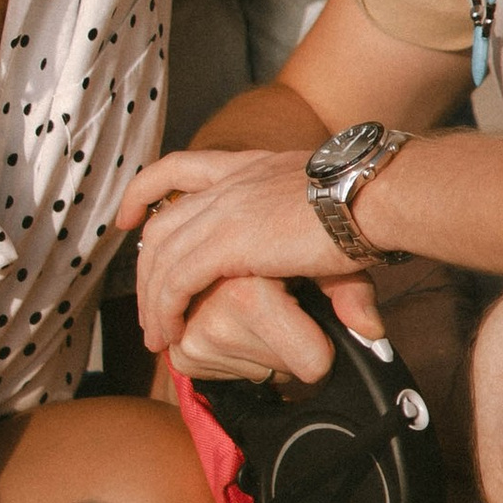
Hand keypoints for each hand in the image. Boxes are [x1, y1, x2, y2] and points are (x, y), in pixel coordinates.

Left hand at [121, 148, 390, 373]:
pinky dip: (166, 309)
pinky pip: (177, 281)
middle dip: (146, 267)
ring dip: (152, 299)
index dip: (144, 191)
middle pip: (161, 223)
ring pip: (162, 256)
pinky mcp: (226, 242)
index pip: (177, 168)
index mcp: (248, 167)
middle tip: (147, 307)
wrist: (373, 194)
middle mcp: (228, 183)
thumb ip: (333, 280)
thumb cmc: (371, 210)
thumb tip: (366, 328)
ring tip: (156, 335)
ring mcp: (223, 210)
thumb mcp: (334, 232)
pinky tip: (171, 333)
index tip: (128, 219)